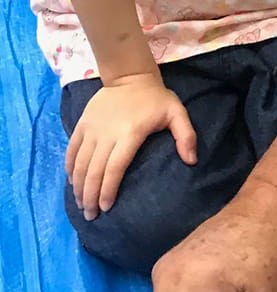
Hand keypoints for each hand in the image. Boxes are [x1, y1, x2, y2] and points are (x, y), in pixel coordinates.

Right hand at [66, 72, 194, 219]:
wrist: (129, 76)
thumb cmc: (156, 98)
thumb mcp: (177, 113)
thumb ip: (186, 136)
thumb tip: (191, 161)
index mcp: (130, 134)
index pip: (114, 168)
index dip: (108, 190)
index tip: (106, 208)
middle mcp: (106, 134)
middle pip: (94, 171)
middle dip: (90, 196)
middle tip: (90, 215)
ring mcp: (91, 129)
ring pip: (80, 163)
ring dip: (78, 186)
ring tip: (80, 205)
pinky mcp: (82, 124)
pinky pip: (72, 150)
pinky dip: (70, 168)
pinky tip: (72, 183)